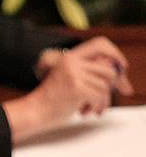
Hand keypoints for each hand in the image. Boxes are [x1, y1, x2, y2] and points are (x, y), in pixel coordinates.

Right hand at [7, 37, 133, 142]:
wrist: (33, 111)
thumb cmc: (50, 99)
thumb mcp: (68, 78)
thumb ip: (88, 72)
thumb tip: (117, 74)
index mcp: (68, 57)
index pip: (99, 45)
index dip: (114, 54)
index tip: (122, 67)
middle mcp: (71, 62)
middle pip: (108, 69)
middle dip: (112, 86)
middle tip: (107, 97)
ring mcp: (74, 75)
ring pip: (105, 86)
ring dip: (102, 100)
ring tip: (91, 107)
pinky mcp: (76, 88)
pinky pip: (100, 96)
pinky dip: (97, 106)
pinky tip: (86, 111)